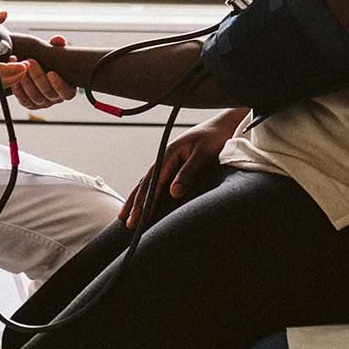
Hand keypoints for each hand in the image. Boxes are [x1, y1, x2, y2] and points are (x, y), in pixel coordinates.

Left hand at [0, 34, 74, 109]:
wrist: (36, 67)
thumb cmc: (50, 61)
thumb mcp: (55, 52)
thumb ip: (58, 46)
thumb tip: (58, 40)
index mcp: (67, 88)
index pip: (67, 93)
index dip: (60, 85)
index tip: (51, 72)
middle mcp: (56, 98)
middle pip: (48, 93)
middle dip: (38, 77)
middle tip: (30, 62)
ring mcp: (43, 102)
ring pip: (35, 96)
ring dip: (26, 81)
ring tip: (20, 65)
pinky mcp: (31, 104)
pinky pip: (24, 100)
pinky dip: (18, 89)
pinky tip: (14, 76)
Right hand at [120, 109, 245, 229]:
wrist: (223, 125)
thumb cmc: (215, 137)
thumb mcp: (203, 154)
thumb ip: (189, 172)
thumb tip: (174, 192)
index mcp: (169, 154)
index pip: (152, 183)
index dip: (144, 202)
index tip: (138, 218)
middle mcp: (165, 158)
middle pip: (145, 184)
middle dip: (135, 204)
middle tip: (127, 224)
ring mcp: (168, 161)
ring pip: (148, 183)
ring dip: (136, 200)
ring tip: (125, 216)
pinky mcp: (175, 165)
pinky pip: (157, 182)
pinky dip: (148, 193)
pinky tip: (144, 203)